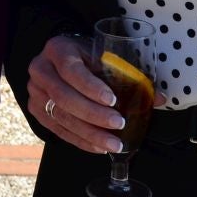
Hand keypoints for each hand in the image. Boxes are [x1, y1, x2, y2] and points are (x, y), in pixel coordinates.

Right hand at [26, 33, 153, 155]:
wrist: (62, 61)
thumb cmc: (88, 58)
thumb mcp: (104, 57)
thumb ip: (129, 76)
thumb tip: (161, 99)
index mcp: (58, 49)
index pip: (71, 70)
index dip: (91, 87)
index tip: (113, 100)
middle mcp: (41, 69)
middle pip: (63, 96)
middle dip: (93, 114)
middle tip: (118, 124)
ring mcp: (35, 91)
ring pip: (60, 116)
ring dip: (89, 133)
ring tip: (114, 143)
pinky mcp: (37, 110)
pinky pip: (57, 130)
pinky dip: (80, 141)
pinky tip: (99, 147)